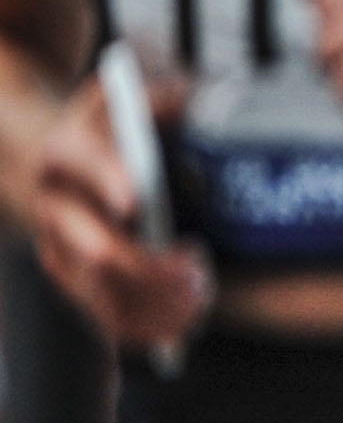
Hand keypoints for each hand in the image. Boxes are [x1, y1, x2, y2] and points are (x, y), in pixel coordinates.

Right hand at [23, 76, 206, 349]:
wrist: (47, 161)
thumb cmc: (105, 129)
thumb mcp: (125, 97)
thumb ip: (164, 94)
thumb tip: (213, 96)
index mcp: (67, 153)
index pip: (82, 164)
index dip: (107, 179)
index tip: (135, 199)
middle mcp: (58, 208)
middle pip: (100, 251)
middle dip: (154, 267)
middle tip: (198, 262)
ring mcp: (62, 252)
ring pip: (107, 297)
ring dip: (163, 303)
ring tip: (202, 289)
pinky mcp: (75, 285)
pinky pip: (111, 322)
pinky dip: (154, 328)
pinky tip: (188, 313)